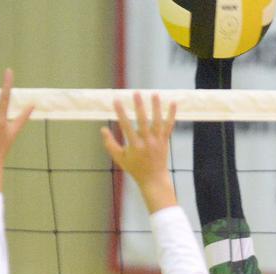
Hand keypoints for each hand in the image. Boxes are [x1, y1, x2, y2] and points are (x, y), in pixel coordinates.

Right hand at [101, 92, 176, 212]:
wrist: (153, 179)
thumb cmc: (134, 168)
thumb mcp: (119, 158)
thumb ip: (110, 144)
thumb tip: (102, 129)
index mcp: (135, 146)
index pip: (126, 126)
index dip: (121, 113)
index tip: (116, 100)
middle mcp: (147, 142)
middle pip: (143, 121)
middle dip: (139, 107)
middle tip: (136, 93)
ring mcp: (158, 141)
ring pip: (158, 121)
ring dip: (156, 107)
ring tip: (154, 93)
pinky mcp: (165, 140)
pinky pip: (169, 125)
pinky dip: (171, 114)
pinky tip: (173, 102)